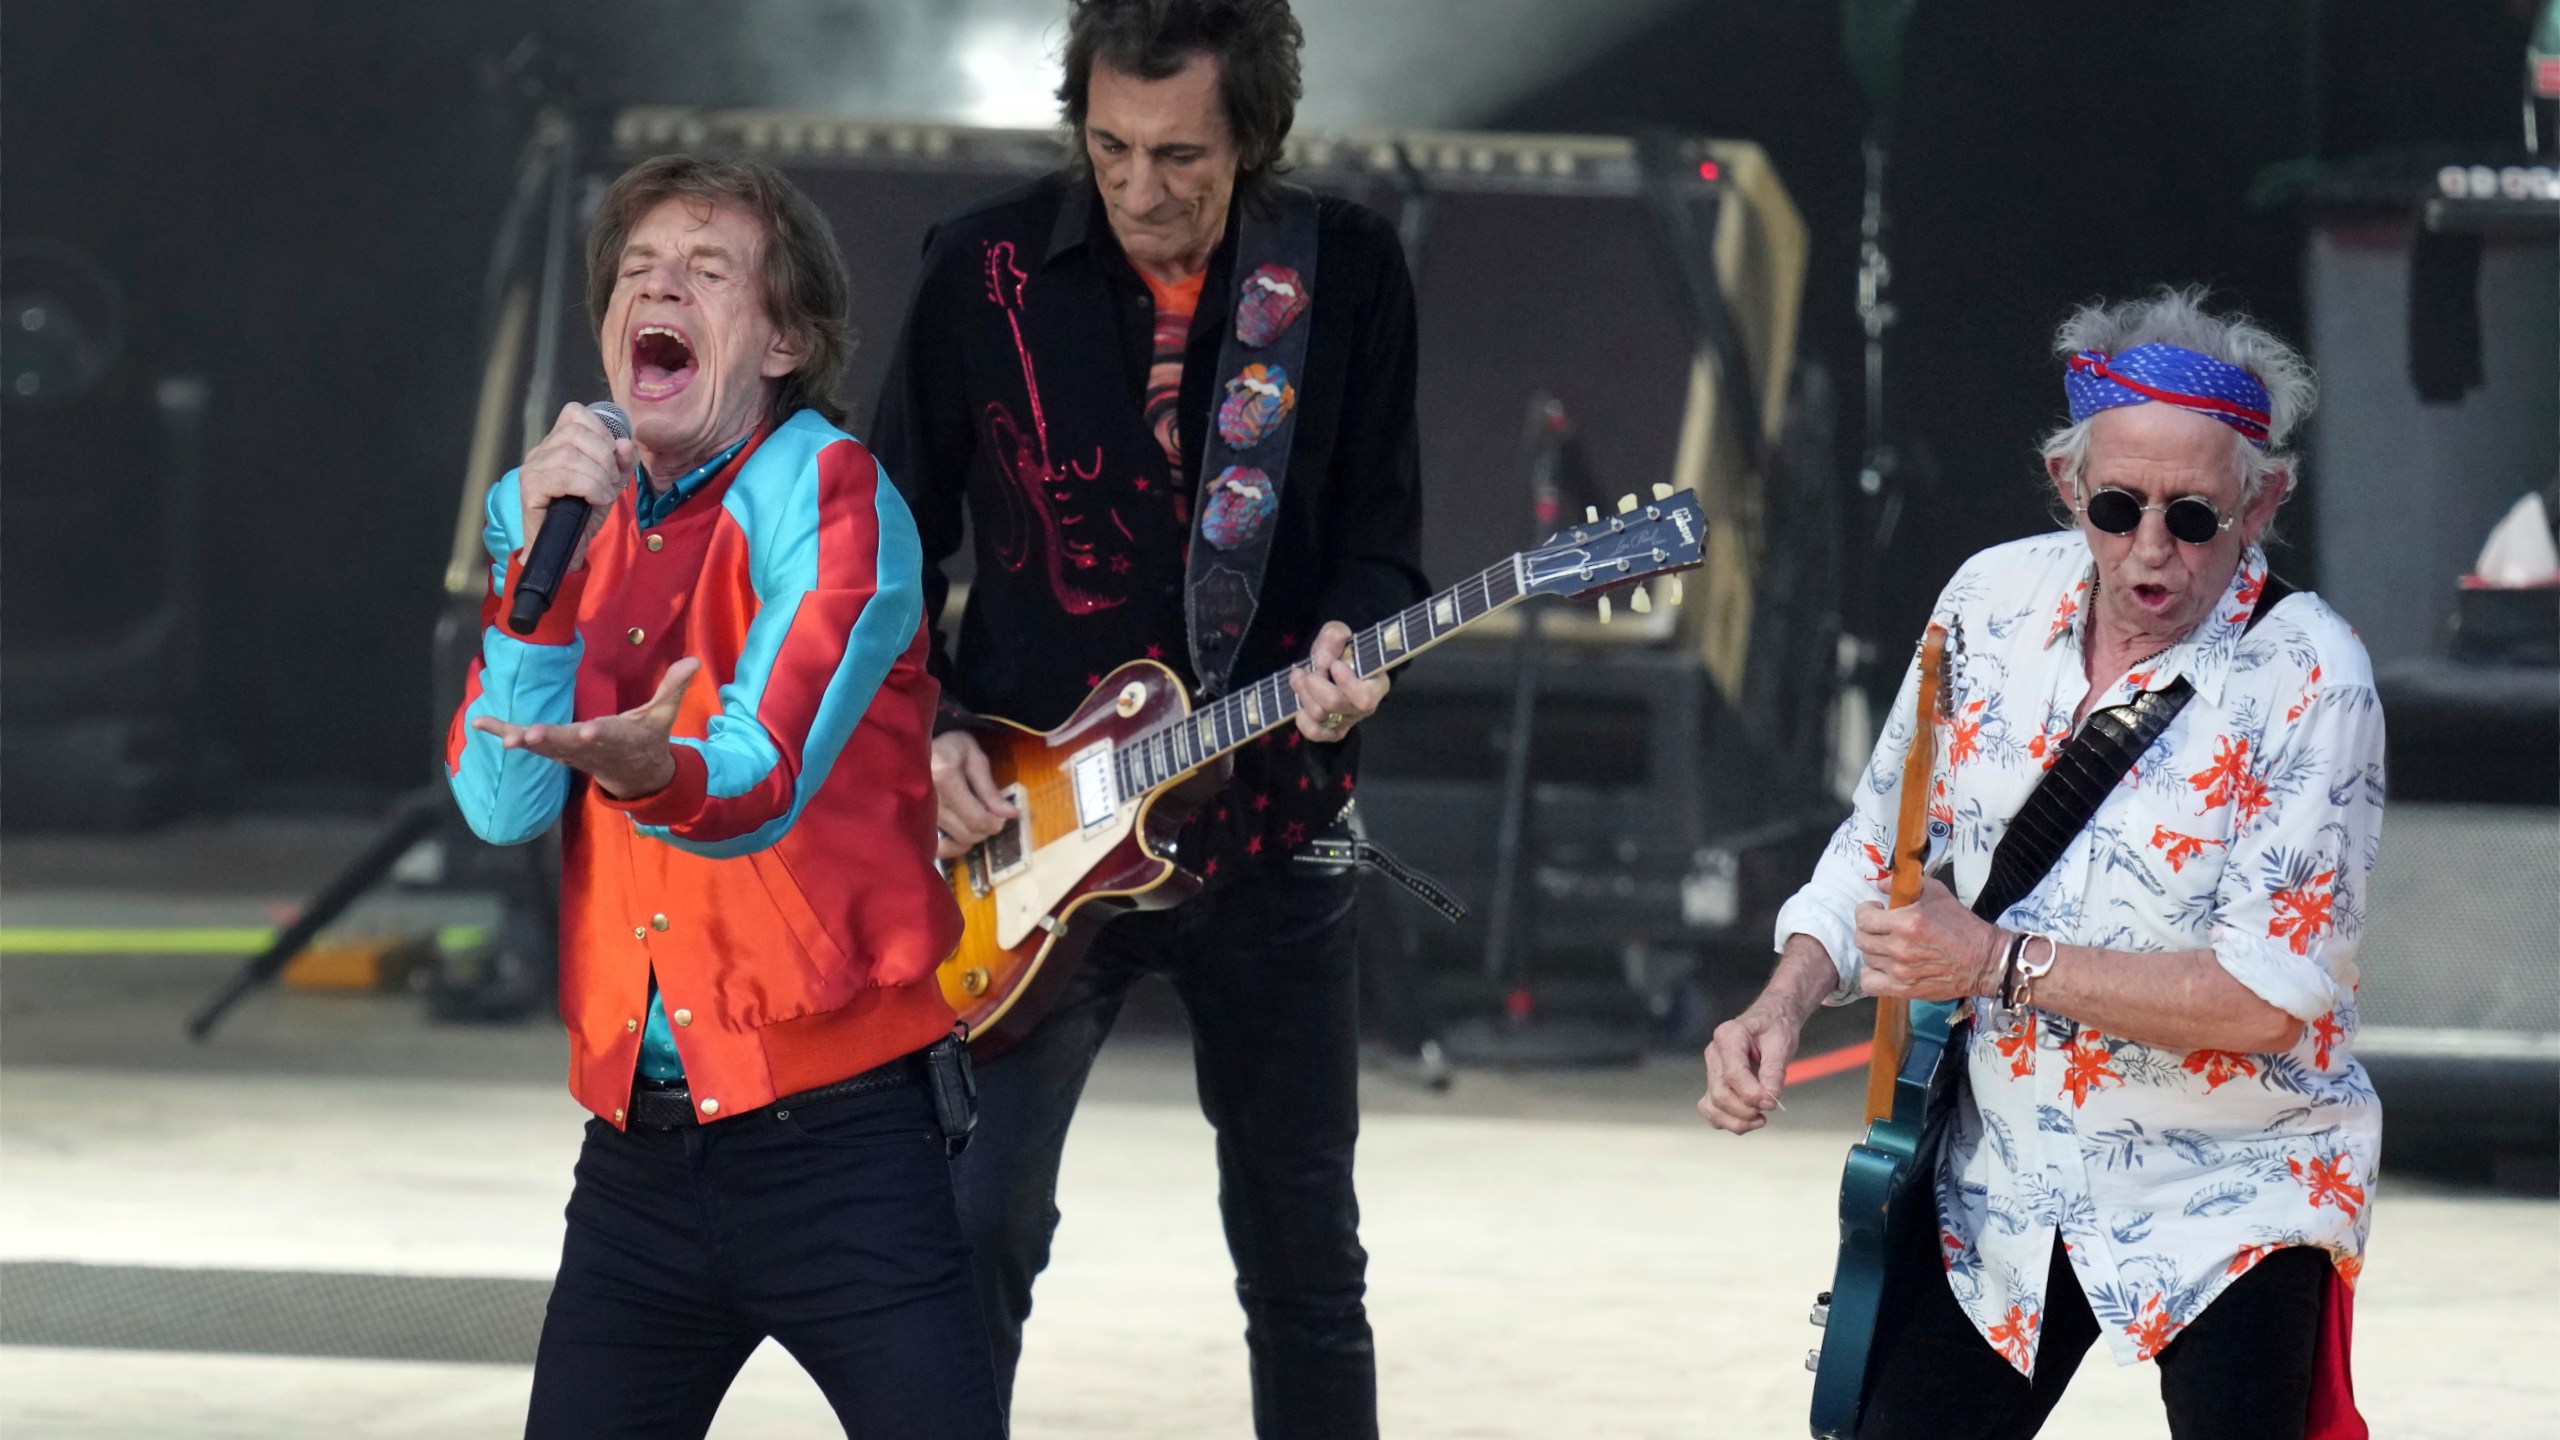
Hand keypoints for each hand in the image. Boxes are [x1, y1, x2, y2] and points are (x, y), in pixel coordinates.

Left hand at [472, 657, 695, 798]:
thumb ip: (673, 688)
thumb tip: (693, 661)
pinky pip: (527, 741)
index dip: (599, 735)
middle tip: (530, 738)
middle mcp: (591, 748)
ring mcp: (571, 753)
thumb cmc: (647, 740)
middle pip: (568, 745)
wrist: (637, 779)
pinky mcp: (556, 751)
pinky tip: (480, 722)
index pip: (609, 736)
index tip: (590, 733)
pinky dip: (504, 731)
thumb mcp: (663, 716)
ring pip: (544, 748)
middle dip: (549, 741)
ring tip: (504, 737)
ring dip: (522, 740)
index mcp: (620, 738)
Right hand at [518, 402, 635, 571]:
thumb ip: (622, 461)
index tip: (613, 456)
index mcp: (557, 443)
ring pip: (570, 456)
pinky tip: (595, 500)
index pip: (575, 413)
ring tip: (605, 494)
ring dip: (598, 476)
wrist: (567, 548)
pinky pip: (563, 477)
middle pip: (574, 432)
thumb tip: (624, 443)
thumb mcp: (612, 482)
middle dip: (603, 456)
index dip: (601, 430)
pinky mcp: (530, 489)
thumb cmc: (585, 513)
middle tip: (612, 480)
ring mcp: (532, 469)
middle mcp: (540, 451)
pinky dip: (588, 487)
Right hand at [929, 730, 1017, 860]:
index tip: (1003, 816)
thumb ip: (990, 789)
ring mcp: (918, 812)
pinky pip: (938, 847)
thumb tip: (1011, 815)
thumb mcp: (975, 758)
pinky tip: (958, 834)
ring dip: (972, 836)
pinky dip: (953, 845)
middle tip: (991, 816)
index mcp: (944, 777)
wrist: (918, 746)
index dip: (995, 823)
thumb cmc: (951, 747)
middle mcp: (928, 799)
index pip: (976, 818)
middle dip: (985, 830)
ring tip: (974, 818)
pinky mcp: (915, 821)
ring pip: (955, 842)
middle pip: (966, 834)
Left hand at [1289, 621, 1388, 742]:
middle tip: (1308, 672)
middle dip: (1314, 685)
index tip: (1334, 664)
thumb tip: (1323, 660)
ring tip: (1300, 678)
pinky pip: (1315, 733)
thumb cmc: (1342, 651)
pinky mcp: (1332, 731)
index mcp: (1376, 685)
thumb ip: (1334, 637)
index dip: (1345, 682)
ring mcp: (1348, 720)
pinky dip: (1304, 722)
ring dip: (1304, 695)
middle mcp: (1365, 707)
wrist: (1334, 664)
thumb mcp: (1339, 634)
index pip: (1364, 697)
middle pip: (1335, 703)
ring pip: (1321, 715)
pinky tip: (1300, 708)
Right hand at [1698, 1001, 1805, 1133]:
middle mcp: (1714, 1053)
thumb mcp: (1781, 1044)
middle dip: (1745, 1109)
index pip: (1732, 1073)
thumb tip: (1769, 1100)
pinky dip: (1729, 1120)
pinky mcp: (1715, 1082)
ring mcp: (1712, 1069)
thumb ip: (1774, 1072)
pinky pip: (1712, 1109)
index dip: (1751, 1093)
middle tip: (1769, 1107)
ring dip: (1736, 1120)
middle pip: (1720, 1093)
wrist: (1772, 1020)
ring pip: (1713, 1105)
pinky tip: (1749, 1119)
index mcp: (1728, 1036)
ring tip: (1760, 1119)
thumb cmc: (1776, 1027)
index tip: (1772, 1102)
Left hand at [1854, 877, 2006, 1001]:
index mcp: (1906, 923)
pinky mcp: (1904, 989)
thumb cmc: (1961, 925)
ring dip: (1874, 951)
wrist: (1984, 961)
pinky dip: (1871, 975)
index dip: (1865, 911)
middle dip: (1868, 929)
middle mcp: (1899, 948)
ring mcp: (1900, 971)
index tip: (1875, 910)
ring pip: (1866, 959)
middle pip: (1862, 939)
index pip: (1863, 918)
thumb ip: (1907, 885)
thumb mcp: (1937, 893)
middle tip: (1880, 927)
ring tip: (1887, 946)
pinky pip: (1869, 983)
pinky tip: (1882, 967)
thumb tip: (1880, 885)